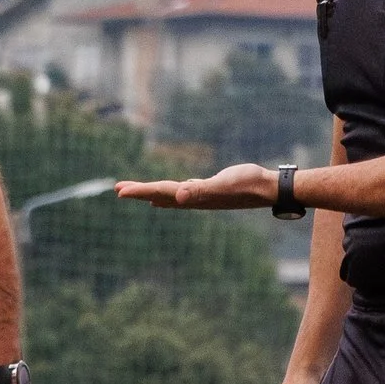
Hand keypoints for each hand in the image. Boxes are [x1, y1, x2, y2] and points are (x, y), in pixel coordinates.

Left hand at [116, 165, 279, 210]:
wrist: (268, 189)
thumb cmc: (248, 185)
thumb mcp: (223, 184)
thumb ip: (201, 190)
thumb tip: (179, 196)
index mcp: (193, 197)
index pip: (160, 192)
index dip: (139, 191)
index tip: (118, 191)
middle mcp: (194, 199)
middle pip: (160, 195)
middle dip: (139, 192)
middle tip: (117, 189)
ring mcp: (202, 196)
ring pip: (170, 195)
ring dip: (152, 192)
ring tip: (135, 191)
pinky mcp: (210, 190)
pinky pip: (184, 192)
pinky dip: (172, 192)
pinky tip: (171, 192)